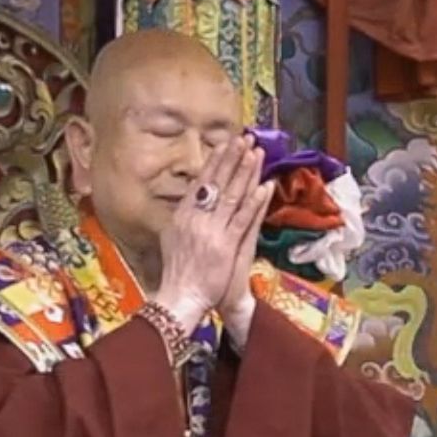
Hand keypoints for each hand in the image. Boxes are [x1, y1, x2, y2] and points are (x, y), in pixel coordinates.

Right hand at [155, 136, 270, 328]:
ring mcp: (212, 231)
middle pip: (217, 182)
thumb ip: (181, 220)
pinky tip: (264, 186)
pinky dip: (255, 202)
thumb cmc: (178, 272)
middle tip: (244, 138)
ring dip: (245, 173)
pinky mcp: (227, 246)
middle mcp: (196, 219)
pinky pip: (244, 219)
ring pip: (232, 196)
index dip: (215, 161)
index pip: (201, 182)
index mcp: (183, 215)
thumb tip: (186, 202)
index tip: (225, 143)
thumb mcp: (172, 239)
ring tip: (256, 153)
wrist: (182, 298)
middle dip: (232, 158)